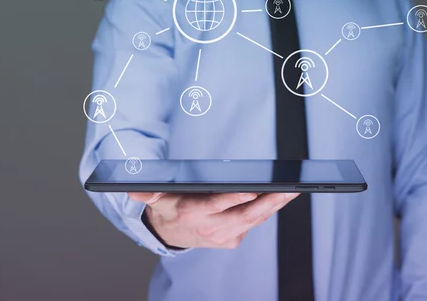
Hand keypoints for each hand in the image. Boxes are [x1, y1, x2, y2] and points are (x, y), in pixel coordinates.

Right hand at [127, 192, 299, 248]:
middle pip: (244, 214)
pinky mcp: (233, 239)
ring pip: (254, 220)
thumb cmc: (169, 208)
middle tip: (287, 189)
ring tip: (291, 191)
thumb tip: (134, 188)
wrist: (171, 235)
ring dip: (274, 206)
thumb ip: (147, 193)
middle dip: (268, 202)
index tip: (251, 190)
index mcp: (193, 214)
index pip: (216, 205)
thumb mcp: (156, 199)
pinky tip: (281, 199)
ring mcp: (224, 235)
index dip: (234, 198)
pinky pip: (253, 223)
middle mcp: (211, 228)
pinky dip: (268, 211)